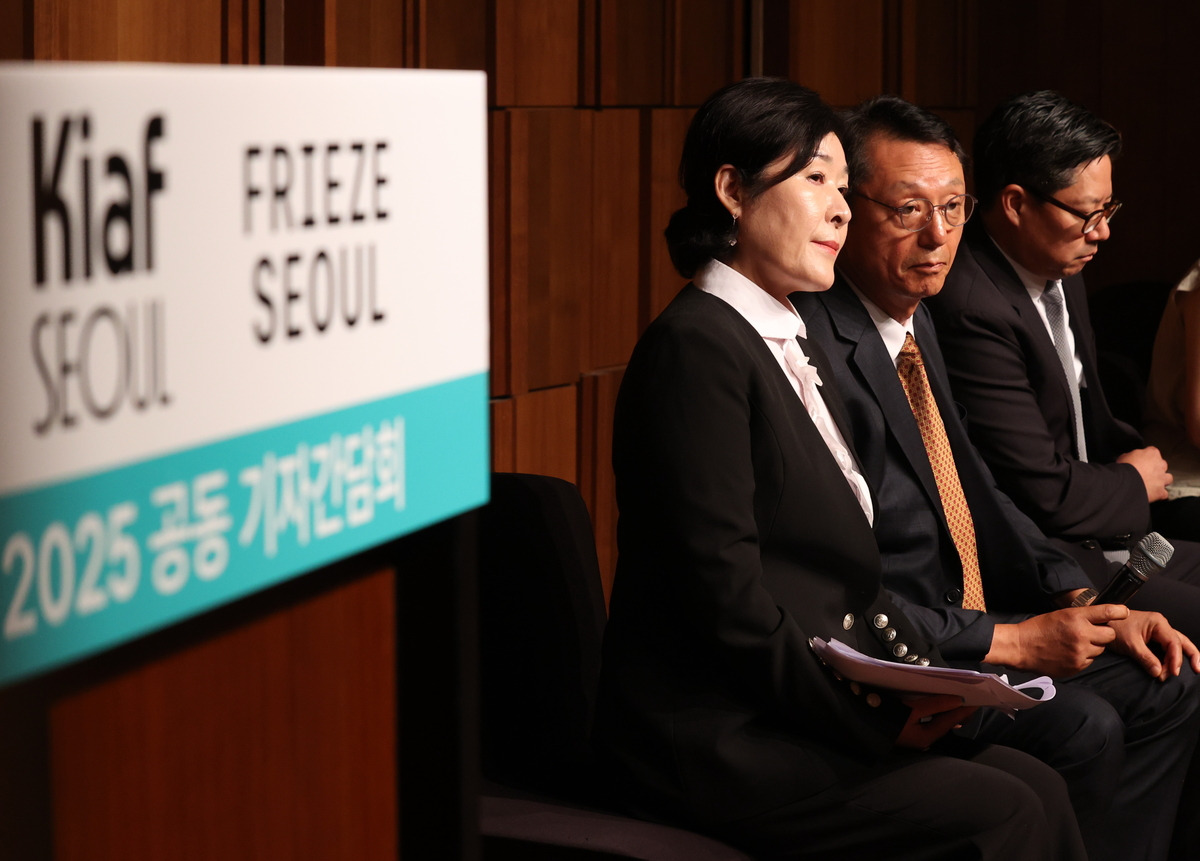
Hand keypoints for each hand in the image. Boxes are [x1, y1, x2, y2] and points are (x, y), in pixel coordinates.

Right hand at [895, 694, 976, 750]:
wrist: (860, 721)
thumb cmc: (888, 717)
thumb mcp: (912, 709)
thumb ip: (935, 705)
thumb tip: (957, 699)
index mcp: (925, 736)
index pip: (950, 721)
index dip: (963, 710)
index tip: (977, 701)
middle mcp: (922, 739)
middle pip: (945, 724)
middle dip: (957, 713)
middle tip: (971, 701)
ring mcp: (914, 736)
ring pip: (936, 723)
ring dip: (946, 713)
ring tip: (958, 703)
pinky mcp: (907, 729)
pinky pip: (927, 721)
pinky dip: (935, 713)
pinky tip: (937, 708)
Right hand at [984, 604, 1128, 676]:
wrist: (1020, 647)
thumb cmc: (1038, 629)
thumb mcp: (1060, 615)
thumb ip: (1082, 617)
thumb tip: (1102, 620)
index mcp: (1075, 617)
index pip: (1106, 612)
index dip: (1119, 611)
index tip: (1124, 612)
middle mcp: (1081, 634)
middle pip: (1110, 635)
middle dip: (1104, 633)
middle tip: (1091, 632)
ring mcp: (1080, 652)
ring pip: (1100, 649)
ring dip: (1092, 646)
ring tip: (1074, 644)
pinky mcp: (1077, 666)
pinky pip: (1090, 661)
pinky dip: (1083, 657)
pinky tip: (1068, 653)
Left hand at [1108, 610, 1199, 679]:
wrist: (1100, 623)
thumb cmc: (1113, 627)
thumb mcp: (1130, 643)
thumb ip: (1145, 657)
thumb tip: (1159, 672)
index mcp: (1158, 623)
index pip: (1173, 642)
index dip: (1176, 658)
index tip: (1173, 672)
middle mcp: (1161, 626)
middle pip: (1182, 642)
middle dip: (1190, 656)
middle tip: (1197, 671)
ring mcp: (1158, 632)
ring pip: (1177, 645)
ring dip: (1182, 658)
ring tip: (1190, 671)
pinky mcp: (1153, 639)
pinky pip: (1168, 649)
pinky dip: (1172, 658)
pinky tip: (1174, 667)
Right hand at [1117, 446, 1172, 501]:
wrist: (1126, 483)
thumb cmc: (1125, 468)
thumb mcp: (1124, 457)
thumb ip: (1131, 456)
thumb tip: (1130, 459)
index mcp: (1151, 454)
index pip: (1152, 451)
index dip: (1145, 456)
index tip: (1140, 459)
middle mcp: (1160, 465)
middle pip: (1162, 465)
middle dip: (1155, 468)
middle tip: (1145, 471)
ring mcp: (1162, 478)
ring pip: (1168, 478)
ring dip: (1162, 480)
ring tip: (1152, 483)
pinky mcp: (1160, 491)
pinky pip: (1164, 493)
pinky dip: (1159, 493)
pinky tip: (1153, 493)